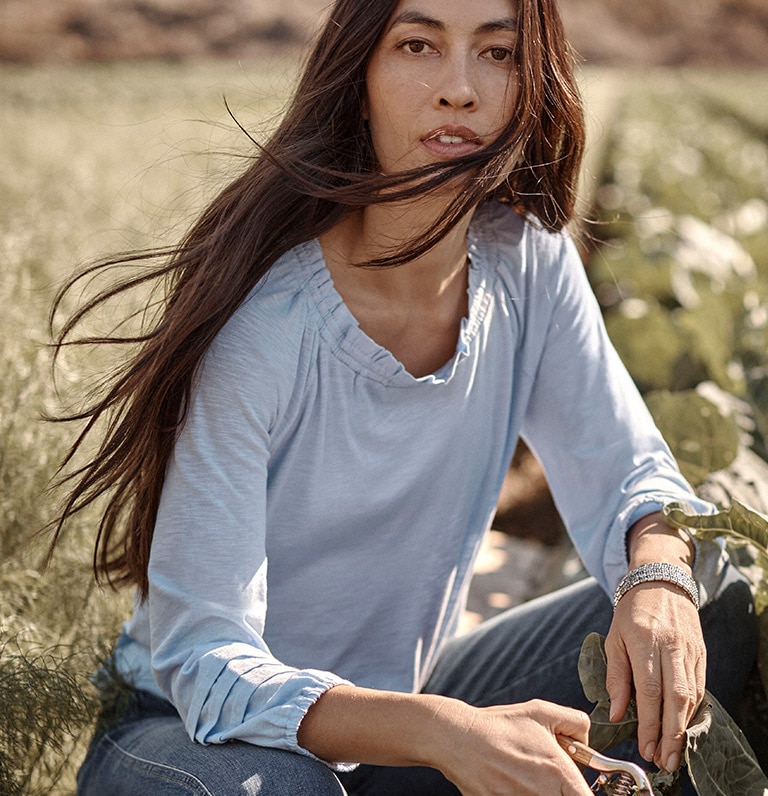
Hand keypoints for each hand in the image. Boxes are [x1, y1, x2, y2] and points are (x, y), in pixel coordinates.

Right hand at [437, 699, 593, 795]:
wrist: (459, 739)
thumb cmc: (499, 725)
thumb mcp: (541, 711)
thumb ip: (575, 722)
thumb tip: (587, 741)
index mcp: (558, 772)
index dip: (584, 792)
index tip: (576, 785)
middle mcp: (544, 794)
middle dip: (561, 788)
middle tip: (546, 774)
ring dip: (540, 790)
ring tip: (524, 773)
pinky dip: (520, 792)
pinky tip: (510, 779)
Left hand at [604, 582, 704, 772]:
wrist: (661, 581)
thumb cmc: (631, 612)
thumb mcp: (614, 638)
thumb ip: (616, 676)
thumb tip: (616, 713)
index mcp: (645, 640)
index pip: (649, 690)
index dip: (649, 723)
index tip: (645, 747)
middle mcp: (671, 646)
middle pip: (675, 698)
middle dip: (670, 734)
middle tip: (663, 761)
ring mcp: (690, 650)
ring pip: (691, 696)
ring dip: (683, 728)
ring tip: (672, 753)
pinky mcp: (701, 653)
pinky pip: (699, 688)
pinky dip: (692, 712)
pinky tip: (683, 728)